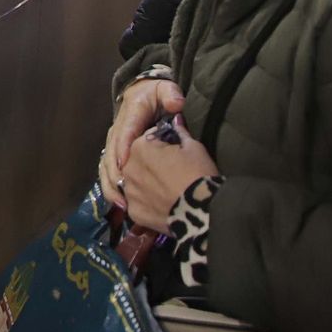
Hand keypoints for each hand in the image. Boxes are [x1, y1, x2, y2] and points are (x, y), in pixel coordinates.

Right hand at [99, 78, 183, 208]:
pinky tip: (120, 204)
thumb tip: (176, 103)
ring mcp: (114, 144)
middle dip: (116, 177)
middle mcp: (116, 132)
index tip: (126, 168)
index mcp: (129, 117)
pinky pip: (109, 172)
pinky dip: (112, 188)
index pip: (124, 135)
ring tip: (121, 205)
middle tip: (125, 196)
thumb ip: (170, 94)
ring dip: (112, 187)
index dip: (123, 152)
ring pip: (106, 167)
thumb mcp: (165, 89)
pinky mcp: (115, 154)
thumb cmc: (156, 94)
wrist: (143, 93)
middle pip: (111, 156)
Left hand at [120, 115, 219, 230]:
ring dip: (146, 184)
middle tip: (171, 172)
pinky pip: (138, 204)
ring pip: (135, 183)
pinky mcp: (134, 212)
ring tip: (166, 189)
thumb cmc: (199, 173)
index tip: (174, 153)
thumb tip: (176, 120)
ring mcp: (129, 192)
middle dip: (150, 164)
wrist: (204, 209)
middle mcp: (127, 168)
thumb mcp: (194, 147)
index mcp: (138, 147)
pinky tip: (162, 204)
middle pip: (137, 162)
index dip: (162, 145)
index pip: (147, 140)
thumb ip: (180, 132)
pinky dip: (147, 203)